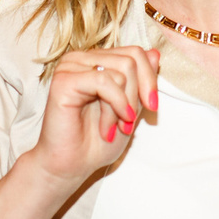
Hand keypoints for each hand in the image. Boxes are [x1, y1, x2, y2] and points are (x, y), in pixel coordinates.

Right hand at [24, 45, 158, 183]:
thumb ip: (140, 82)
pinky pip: (103, 82)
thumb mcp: (130, 109)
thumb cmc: (96, 141)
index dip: (150, 80)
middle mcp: (82, 59)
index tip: (152, 107)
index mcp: (97, 61)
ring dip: (124, 105)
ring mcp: (70, 67)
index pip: (135, 53)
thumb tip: (154, 53)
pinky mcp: (64, 81)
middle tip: (128, 122)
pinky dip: (114, 106)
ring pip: (120, 71)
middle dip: (137, 95)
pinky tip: (108, 127)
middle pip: (130, 59)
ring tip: (115, 128)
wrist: (71, 165)